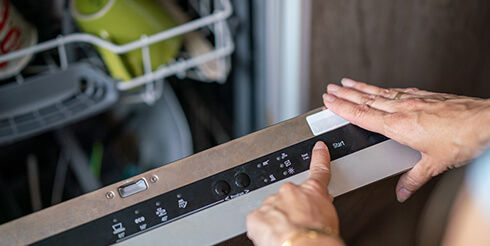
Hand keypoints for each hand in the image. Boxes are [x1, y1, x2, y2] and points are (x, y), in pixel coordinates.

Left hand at [246, 141, 343, 245]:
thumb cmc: (320, 238)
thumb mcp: (330, 218)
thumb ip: (321, 206)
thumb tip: (319, 205)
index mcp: (312, 190)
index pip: (318, 170)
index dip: (319, 158)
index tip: (319, 148)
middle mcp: (289, 192)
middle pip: (289, 196)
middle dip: (292, 208)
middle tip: (299, 225)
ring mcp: (271, 202)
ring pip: (272, 209)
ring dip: (278, 220)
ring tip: (288, 235)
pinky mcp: (256, 216)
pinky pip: (258, 221)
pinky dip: (263, 230)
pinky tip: (273, 237)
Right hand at [323, 78, 489, 201]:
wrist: (485, 122)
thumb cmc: (463, 139)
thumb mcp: (435, 165)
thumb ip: (414, 178)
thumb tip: (402, 191)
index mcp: (398, 126)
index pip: (362, 114)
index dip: (342, 107)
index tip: (329, 101)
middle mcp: (403, 110)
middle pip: (366, 99)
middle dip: (345, 94)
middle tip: (330, 88)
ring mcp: (414, 100)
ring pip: (379, 92)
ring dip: (360, 87)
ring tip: (347, 82)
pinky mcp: (425, 96)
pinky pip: (396, 91)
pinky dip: (383, 89)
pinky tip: (382, 88)